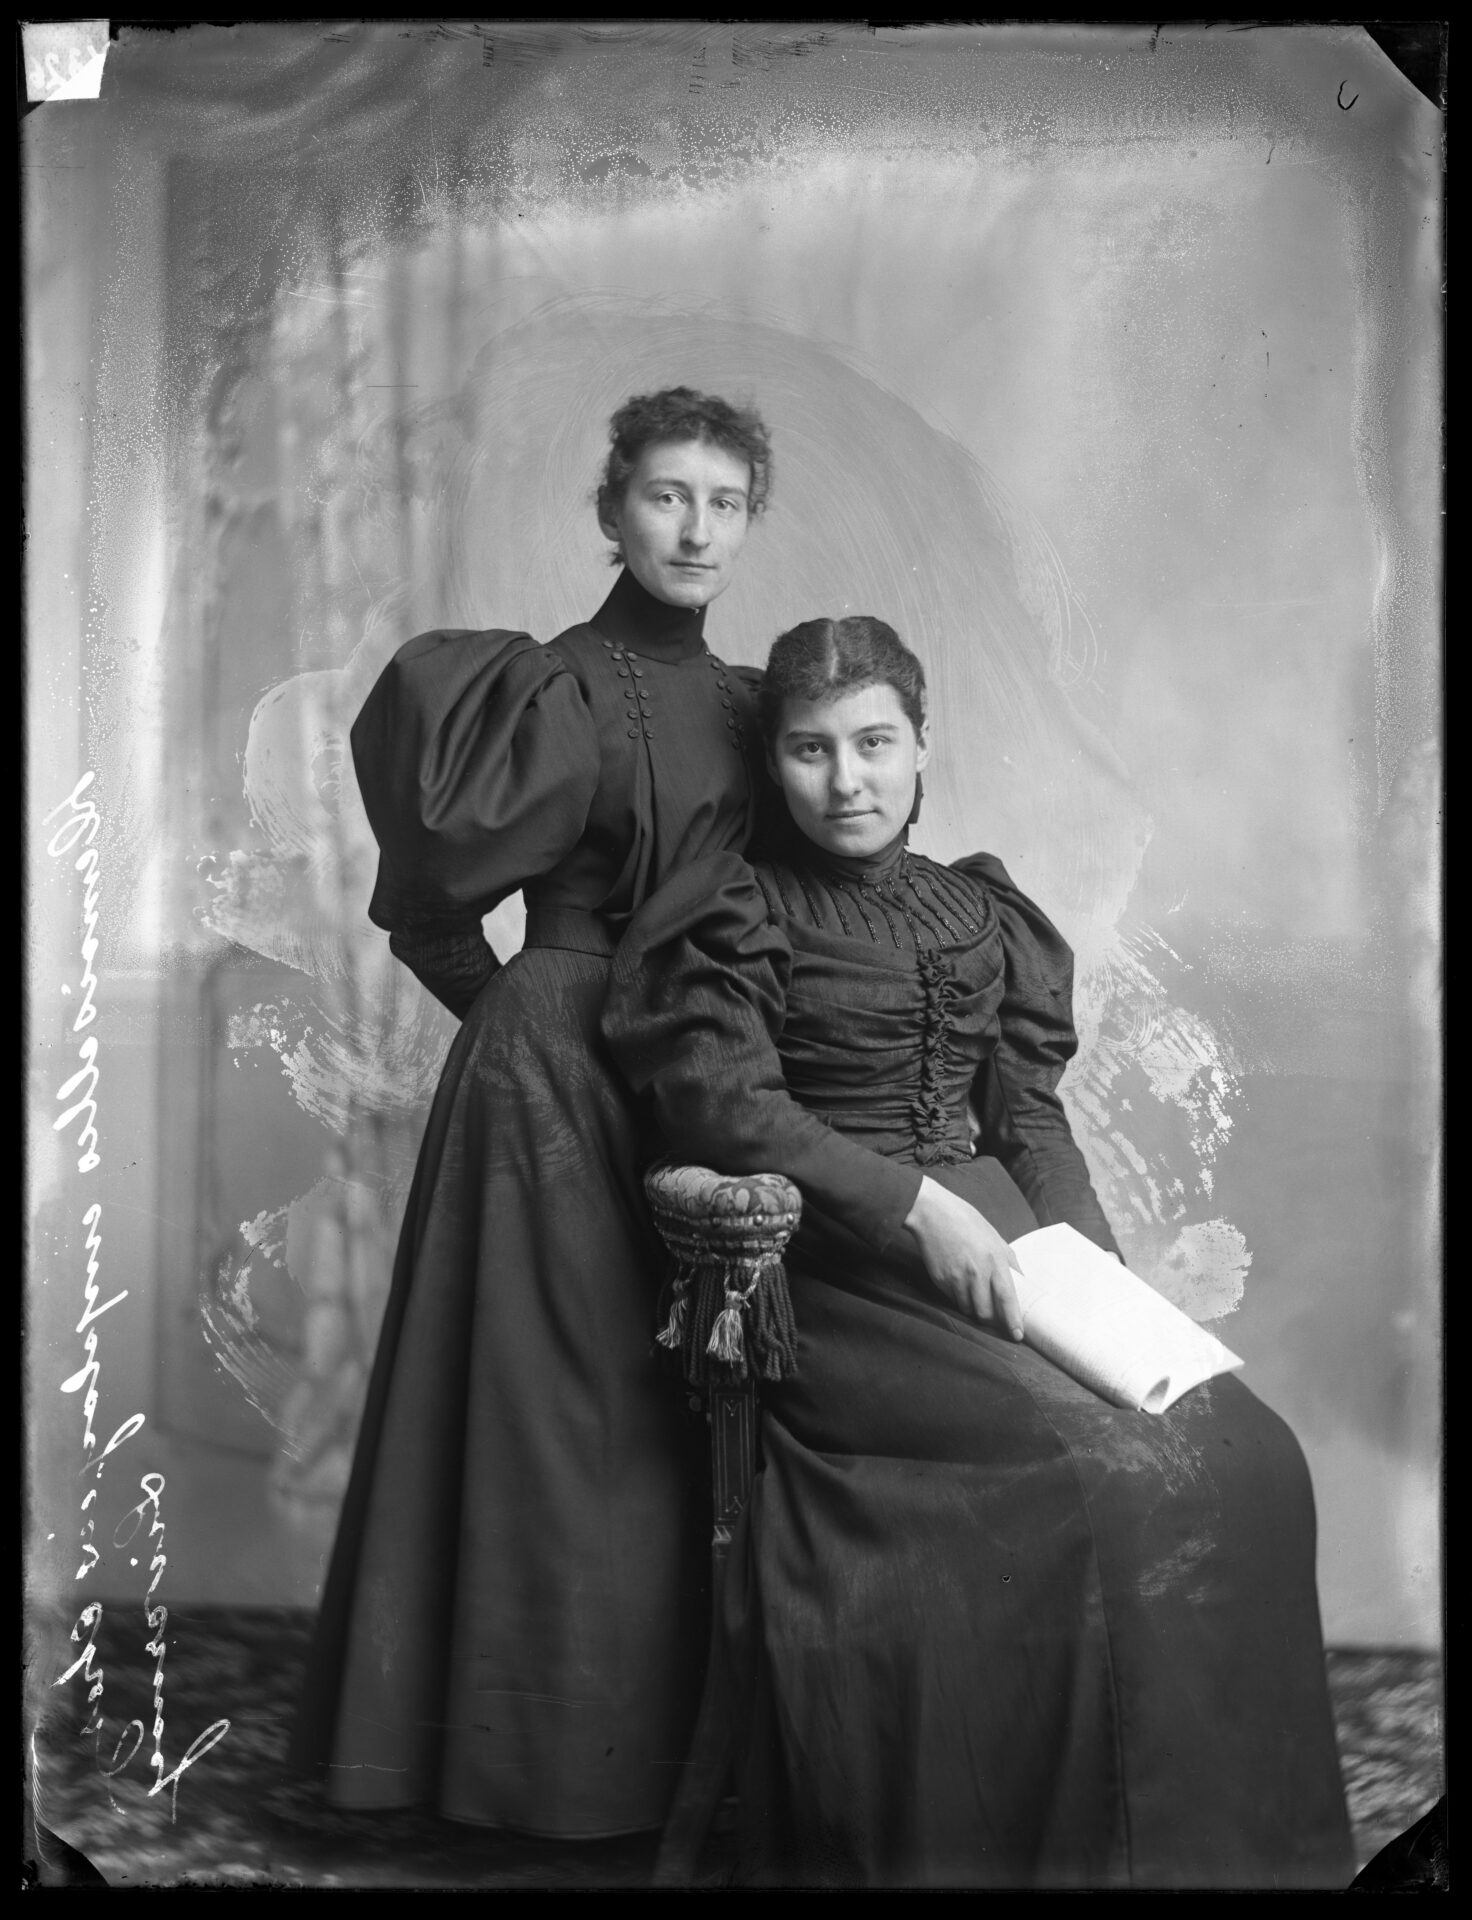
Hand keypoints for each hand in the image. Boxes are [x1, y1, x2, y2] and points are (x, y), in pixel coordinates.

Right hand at [902, 1177, 1025, 1339]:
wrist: (931, 1213)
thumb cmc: (965, 1221)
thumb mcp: (994, 1236)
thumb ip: (1008, 1259)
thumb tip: (1021, 1279)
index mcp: (994, 1260)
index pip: (1006, 1297)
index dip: (1012, 1319)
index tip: (1017, 1335)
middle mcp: (976, 1272)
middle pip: (985, 1312)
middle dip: (990, 1319)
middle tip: (993, 1317)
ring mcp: (956, 1278)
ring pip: (968, 1309)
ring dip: (973, 1308)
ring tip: (973, 1294)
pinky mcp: (941, 1280)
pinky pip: (953, 1299)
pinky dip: (959, 1298)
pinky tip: (958, 1282)